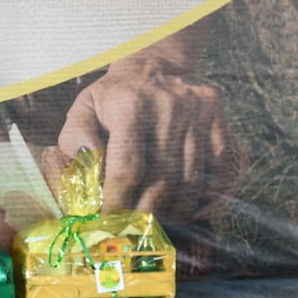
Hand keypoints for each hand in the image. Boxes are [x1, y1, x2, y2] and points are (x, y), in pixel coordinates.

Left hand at [41, 27, 242, 225]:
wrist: (151, 69)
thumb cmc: (112, 100)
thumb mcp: (83, 110)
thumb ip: (76, 139)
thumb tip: (91, 167)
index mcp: (130, 105)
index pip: (127, 167)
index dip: (119, 201)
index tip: (110, 220)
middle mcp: (168, 106)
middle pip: (163, 180)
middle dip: (146, 213)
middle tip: (135, 228)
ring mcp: (197, 111)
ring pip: (192, 181)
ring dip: (176, 211)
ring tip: (159, 220)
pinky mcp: (216, 117)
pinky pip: (220, 170)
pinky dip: (207, 197)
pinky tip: (188, 207)